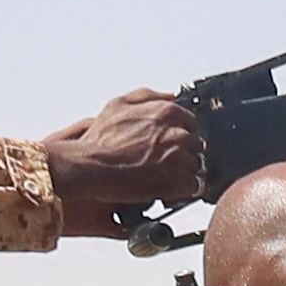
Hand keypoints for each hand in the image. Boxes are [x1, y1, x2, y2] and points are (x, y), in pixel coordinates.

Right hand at [42, 88, 206, 235]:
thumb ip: (148, 97)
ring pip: (195, 166)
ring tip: (161, 176)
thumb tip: (170, 95)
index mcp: (167, 113)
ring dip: (183, 172)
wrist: (91, 167)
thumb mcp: (118, 105)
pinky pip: (194, 186)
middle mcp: (177, 133)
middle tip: (162, 162)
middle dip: (182, 153)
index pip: (190, 123)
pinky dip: (184, 190)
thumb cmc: (100, 140)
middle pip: (194, 145)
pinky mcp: (178, 182)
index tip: (168, 144)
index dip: (178, 134)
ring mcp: (180, 159)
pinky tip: (169, 189)